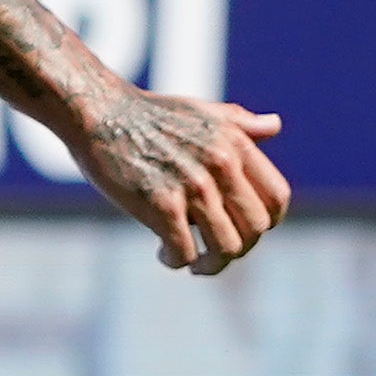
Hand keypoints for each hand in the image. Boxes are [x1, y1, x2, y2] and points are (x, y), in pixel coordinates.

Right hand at [62, 81, 291, 270]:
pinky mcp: (161, 204)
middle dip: (239, 248)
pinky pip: (184, 252)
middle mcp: (221, 164)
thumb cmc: (150, 115)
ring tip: (193, 262)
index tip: (245, 229)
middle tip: (215, 251)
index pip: (277, 198)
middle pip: (255, 229)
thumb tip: (275, 126)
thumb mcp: (204, 111)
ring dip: (210, 265)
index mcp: (236, 143)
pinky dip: (177, 261)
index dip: (267, 222)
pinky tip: (164, 254)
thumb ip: (242, 123)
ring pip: (226, 248)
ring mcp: (193, 186)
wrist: (99, 113)